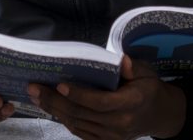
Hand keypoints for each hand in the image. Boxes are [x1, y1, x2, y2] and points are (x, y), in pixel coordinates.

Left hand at [28, 56, 185, 139]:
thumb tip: (122, 61)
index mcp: (131, 103)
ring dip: (53, 110)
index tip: (59, 84)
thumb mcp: (146, 73)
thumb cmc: (148, 88)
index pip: (100, 102)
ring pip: (78, 124)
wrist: (159, 115)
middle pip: (82, 114)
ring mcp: (113, 136)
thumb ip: (133, 67)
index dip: (79, 95)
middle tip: (33, 87)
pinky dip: (64, 120)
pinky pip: (81, 132)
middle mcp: (121, 123)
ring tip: (35, 96)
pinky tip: (50, 108)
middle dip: (54, 100)